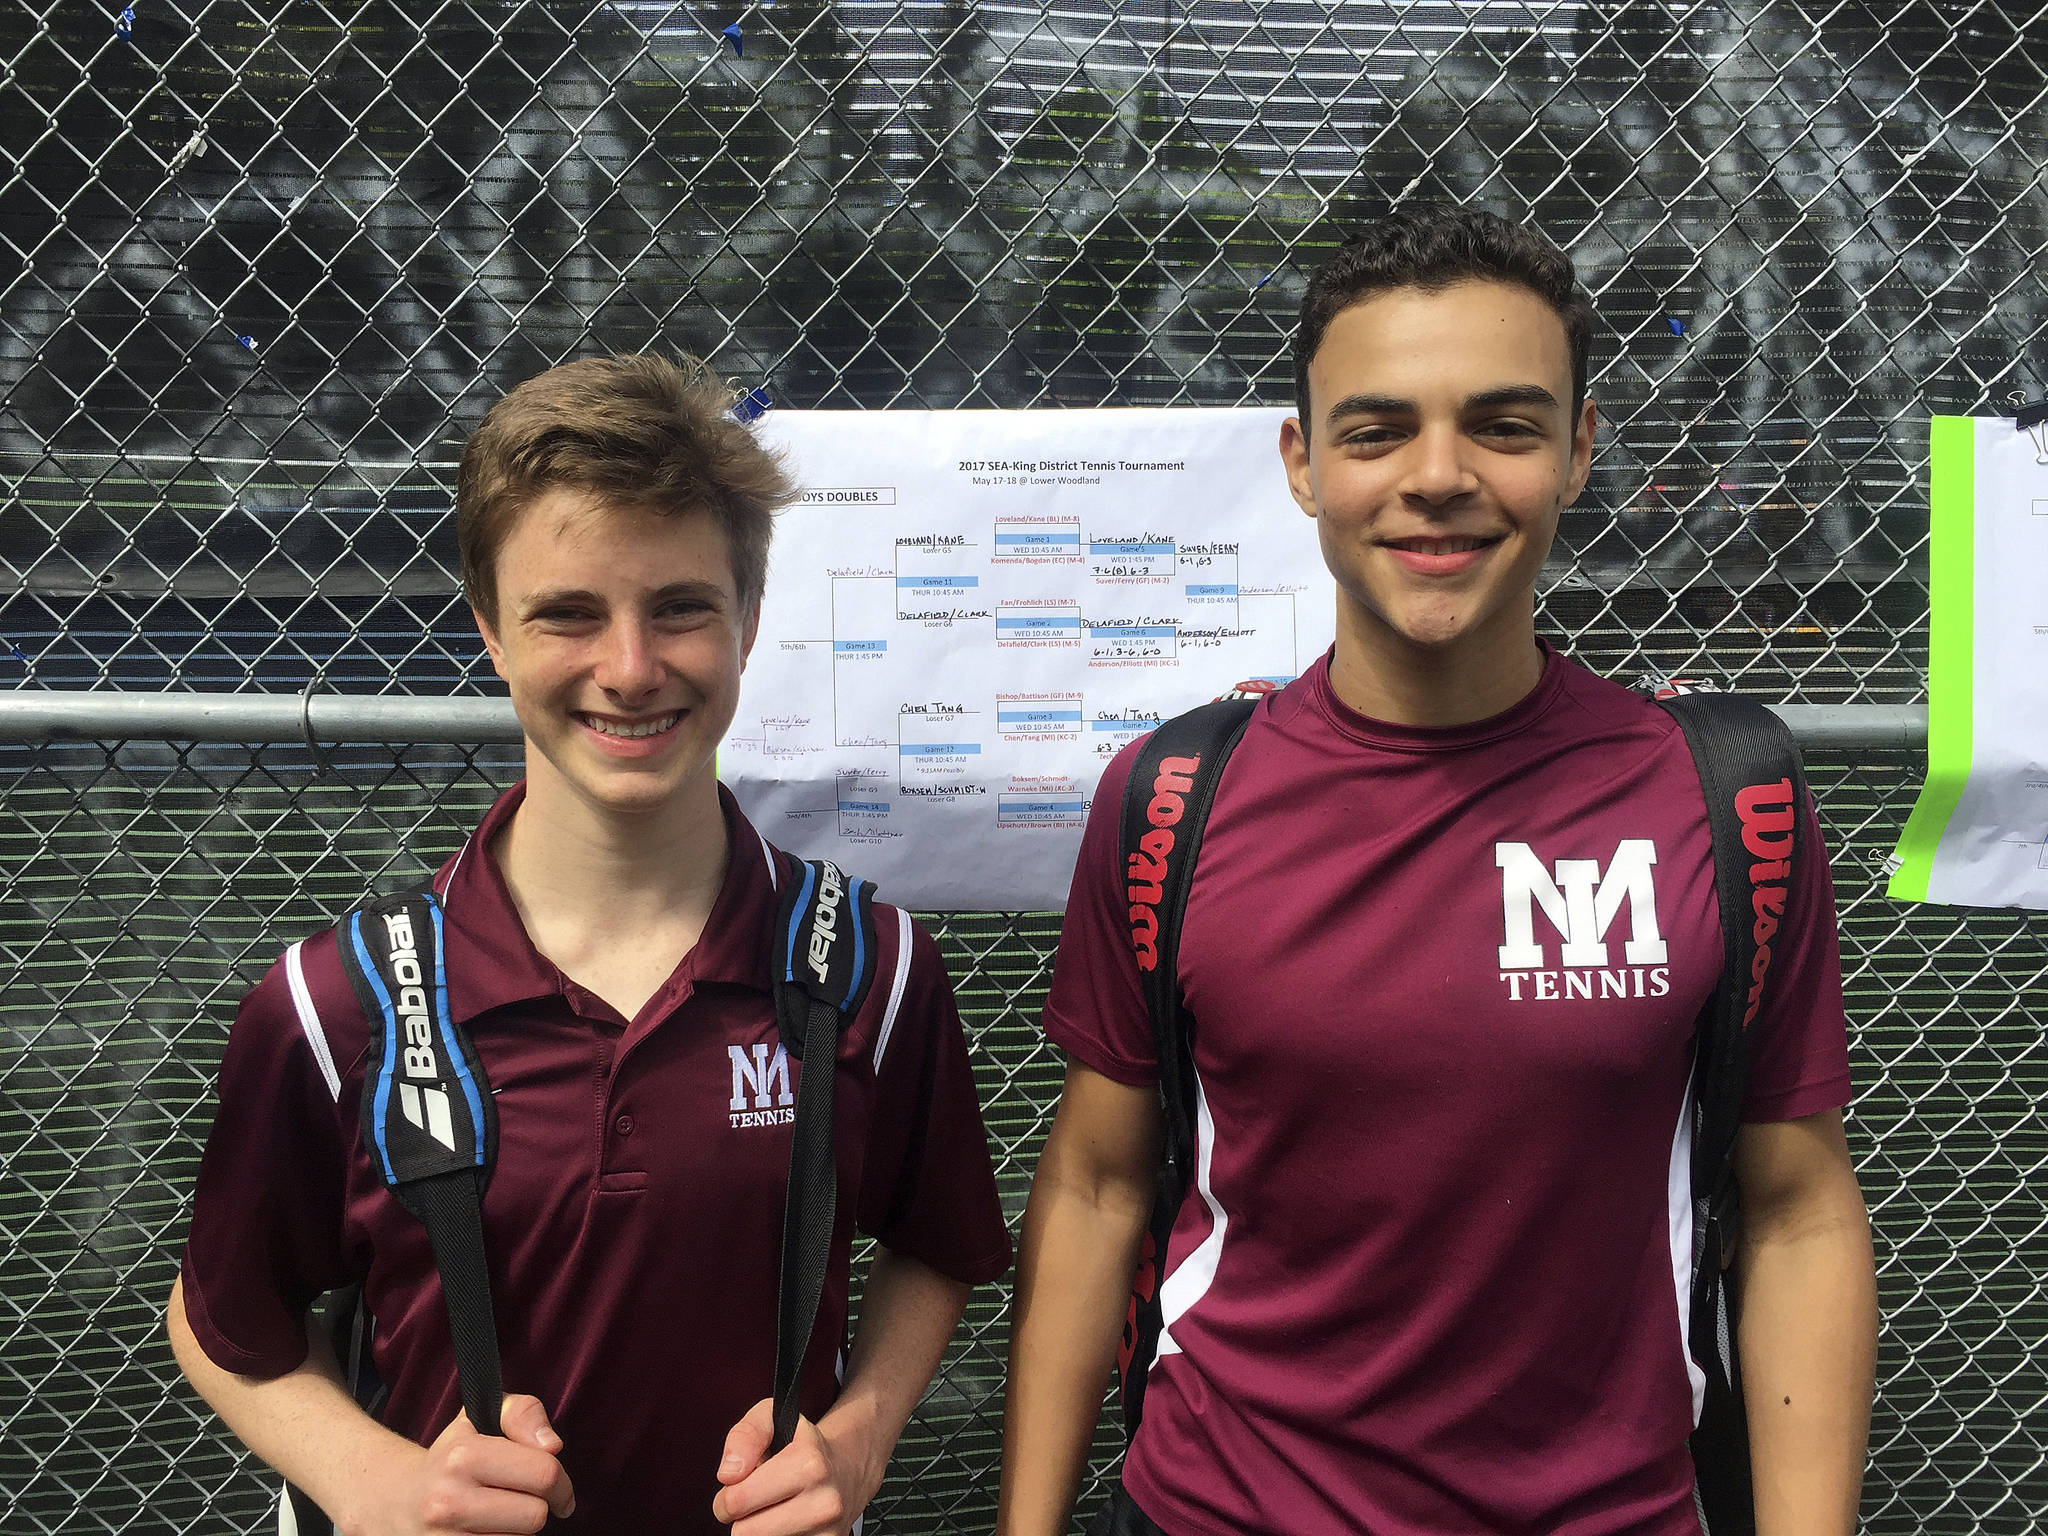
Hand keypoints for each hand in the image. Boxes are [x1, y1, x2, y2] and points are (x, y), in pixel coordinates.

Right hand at [369, 1392, 575, 1534]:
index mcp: (463, 1456)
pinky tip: (487, 1532)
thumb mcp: (483, 1417)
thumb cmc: (452, 1456)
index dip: (561, 1483)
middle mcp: (448, 1501)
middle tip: (526, 1501)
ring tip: (499, 1516)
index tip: (557, 1489)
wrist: (395, 1499)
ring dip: (517, 1531)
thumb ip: (524, 1414)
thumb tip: (553, 1445)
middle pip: (535, 1516)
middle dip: (538, 1507)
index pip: (544, 1473)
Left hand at [710, 1397, 876, 1535]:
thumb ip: (745, 1437)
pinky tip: (786, 1521)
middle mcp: (824, 1501)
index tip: (737, 1487)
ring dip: (760, 1529)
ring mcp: (828, 1531)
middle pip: (745, 1533)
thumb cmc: (801, 1444)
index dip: (726, 1496)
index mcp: (809, 1464)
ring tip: (774, 1507)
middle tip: (755, 1499)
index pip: (737, 1501)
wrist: (846, 1467)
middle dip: (741, 1516)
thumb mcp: (771, 1418)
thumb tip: (728, 1474)